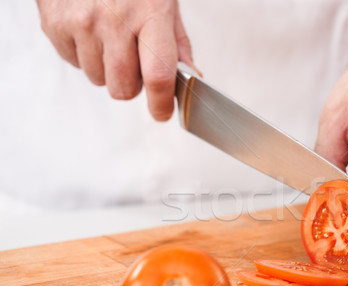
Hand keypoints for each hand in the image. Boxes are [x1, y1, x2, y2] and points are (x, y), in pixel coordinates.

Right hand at [36, 0, 194, 120]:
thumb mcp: (164, 1)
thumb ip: (177, 42)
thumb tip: (192, 77)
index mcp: (150, 13)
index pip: (158, 76)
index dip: (161, 103)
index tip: (162, 112)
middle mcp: (114, 20)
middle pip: (123, 88)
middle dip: (132, 86)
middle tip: (134, 63)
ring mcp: (82, 23)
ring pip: (98, 79)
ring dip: (106, 69)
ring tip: (109, 37)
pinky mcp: (55, 24)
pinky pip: (73, 62)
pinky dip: (84, 54)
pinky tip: (89, 29)